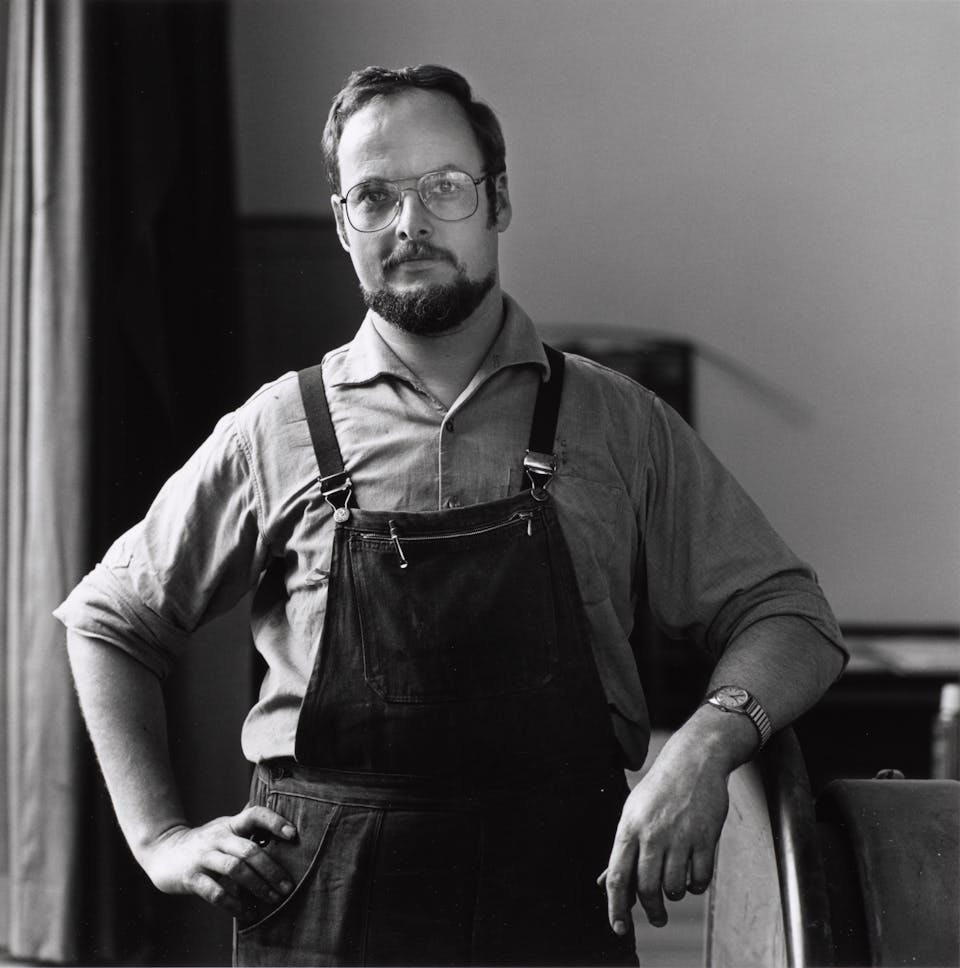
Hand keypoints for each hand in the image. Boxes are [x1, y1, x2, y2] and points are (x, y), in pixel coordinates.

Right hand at [140, 805, 297, 915]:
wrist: (163, 851)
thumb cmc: (205, 841)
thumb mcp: (225, 827)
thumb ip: (247, 825)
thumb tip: (281, 817)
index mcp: (230, 824)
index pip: (255, 814)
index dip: (275, 822)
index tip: (293, 835)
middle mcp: (218, 837)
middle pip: (249, 850)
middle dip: (272, 870)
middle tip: (287, 887)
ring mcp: (203, 857)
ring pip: (235, 870)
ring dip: (257, 886)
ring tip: (272, 900)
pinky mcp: (191, 877)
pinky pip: (215, 892)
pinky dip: (233, 903)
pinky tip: (246, 911)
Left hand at [600, 730, 730, 932]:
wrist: (693, 761)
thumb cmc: (659, 790)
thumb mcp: (633, 813)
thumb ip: (622, 851)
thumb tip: (604, 884)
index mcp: (629, 828)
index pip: (617, 877)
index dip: (616, 909)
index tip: (620, 930)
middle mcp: (652, 834)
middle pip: (647, 889)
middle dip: (652, 911)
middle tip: (657, 918)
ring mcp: (680, 836)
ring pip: (675, 888)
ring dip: (675, 893)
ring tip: (676, 882)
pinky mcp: (706, 838)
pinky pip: (700, 880)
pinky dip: (697, 885)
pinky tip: (693, 874)